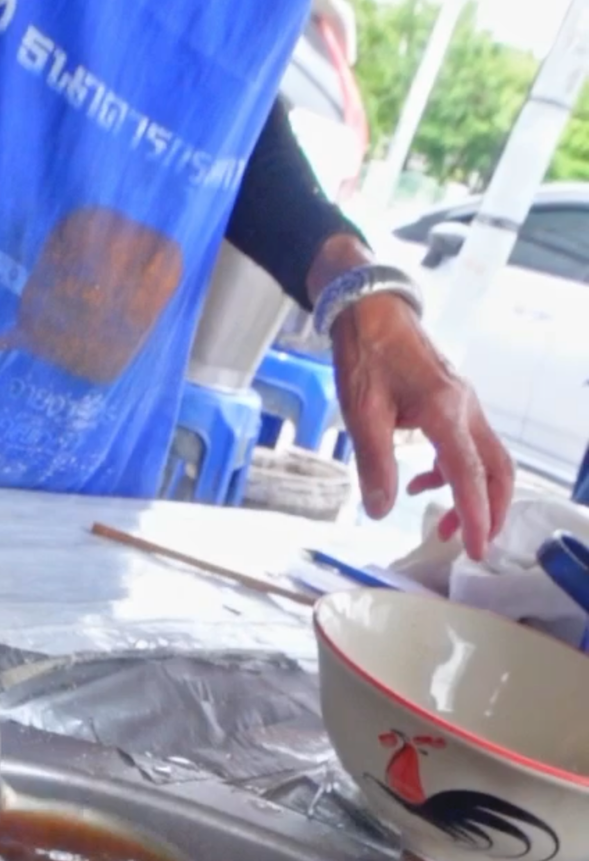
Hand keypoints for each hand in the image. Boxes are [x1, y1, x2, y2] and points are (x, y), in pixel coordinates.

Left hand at [319, 263, 513, 559]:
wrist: (370, 311)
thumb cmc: (366, 356)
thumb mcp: (362, 415)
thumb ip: (374, 465)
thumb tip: (381, 510)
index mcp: (444, 411)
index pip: (469, 475)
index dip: (474, 516)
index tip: (475, 550)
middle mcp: (465, 407)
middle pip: (498, 469)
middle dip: (491, 511)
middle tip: (473, 545)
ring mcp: (463, 404)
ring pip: (486, 459)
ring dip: (472, 495)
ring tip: (442, 526)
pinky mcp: (453, 403)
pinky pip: (467, 446)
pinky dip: (453, 473)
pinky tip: (422, 484)